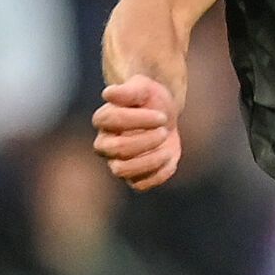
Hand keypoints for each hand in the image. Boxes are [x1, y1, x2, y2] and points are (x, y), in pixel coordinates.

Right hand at [93, 74, 181, 189]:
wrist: (162, 116)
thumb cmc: (149, 100)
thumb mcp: (143, 88)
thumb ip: (128, 91)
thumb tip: (109, 94)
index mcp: (104, 119)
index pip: (112, 120)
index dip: (139, 119)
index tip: (162, 116)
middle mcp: (105, 143)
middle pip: (116, 149)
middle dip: (145, 141)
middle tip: (163, 131)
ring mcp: (117, 162)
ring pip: (122, 171)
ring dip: (150, 161)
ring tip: (167, 149)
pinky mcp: (134, 176)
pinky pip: (139, 185)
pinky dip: (158, 174)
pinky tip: (170, 158)